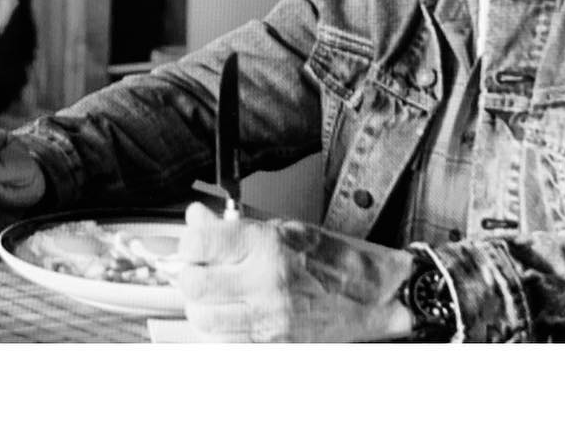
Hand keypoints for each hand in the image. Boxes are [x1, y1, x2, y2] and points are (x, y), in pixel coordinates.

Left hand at [175, 201, 415, 341]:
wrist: (376, 296)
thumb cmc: (337, 260)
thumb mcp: (286, 228)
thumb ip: (236, 226)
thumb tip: (197, 218)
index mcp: (268, 246)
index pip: (200, 244)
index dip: (188, 242)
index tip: (193, 242)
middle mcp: (265, 284)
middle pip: (193, 284)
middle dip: (190, 274)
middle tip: (200, 268)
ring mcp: (269, 320)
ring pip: (203, 318)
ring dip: (201, 305)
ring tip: (216, 293)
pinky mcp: (273, 346)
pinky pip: (224, 343)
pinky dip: (219, 330)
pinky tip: (232, 315)